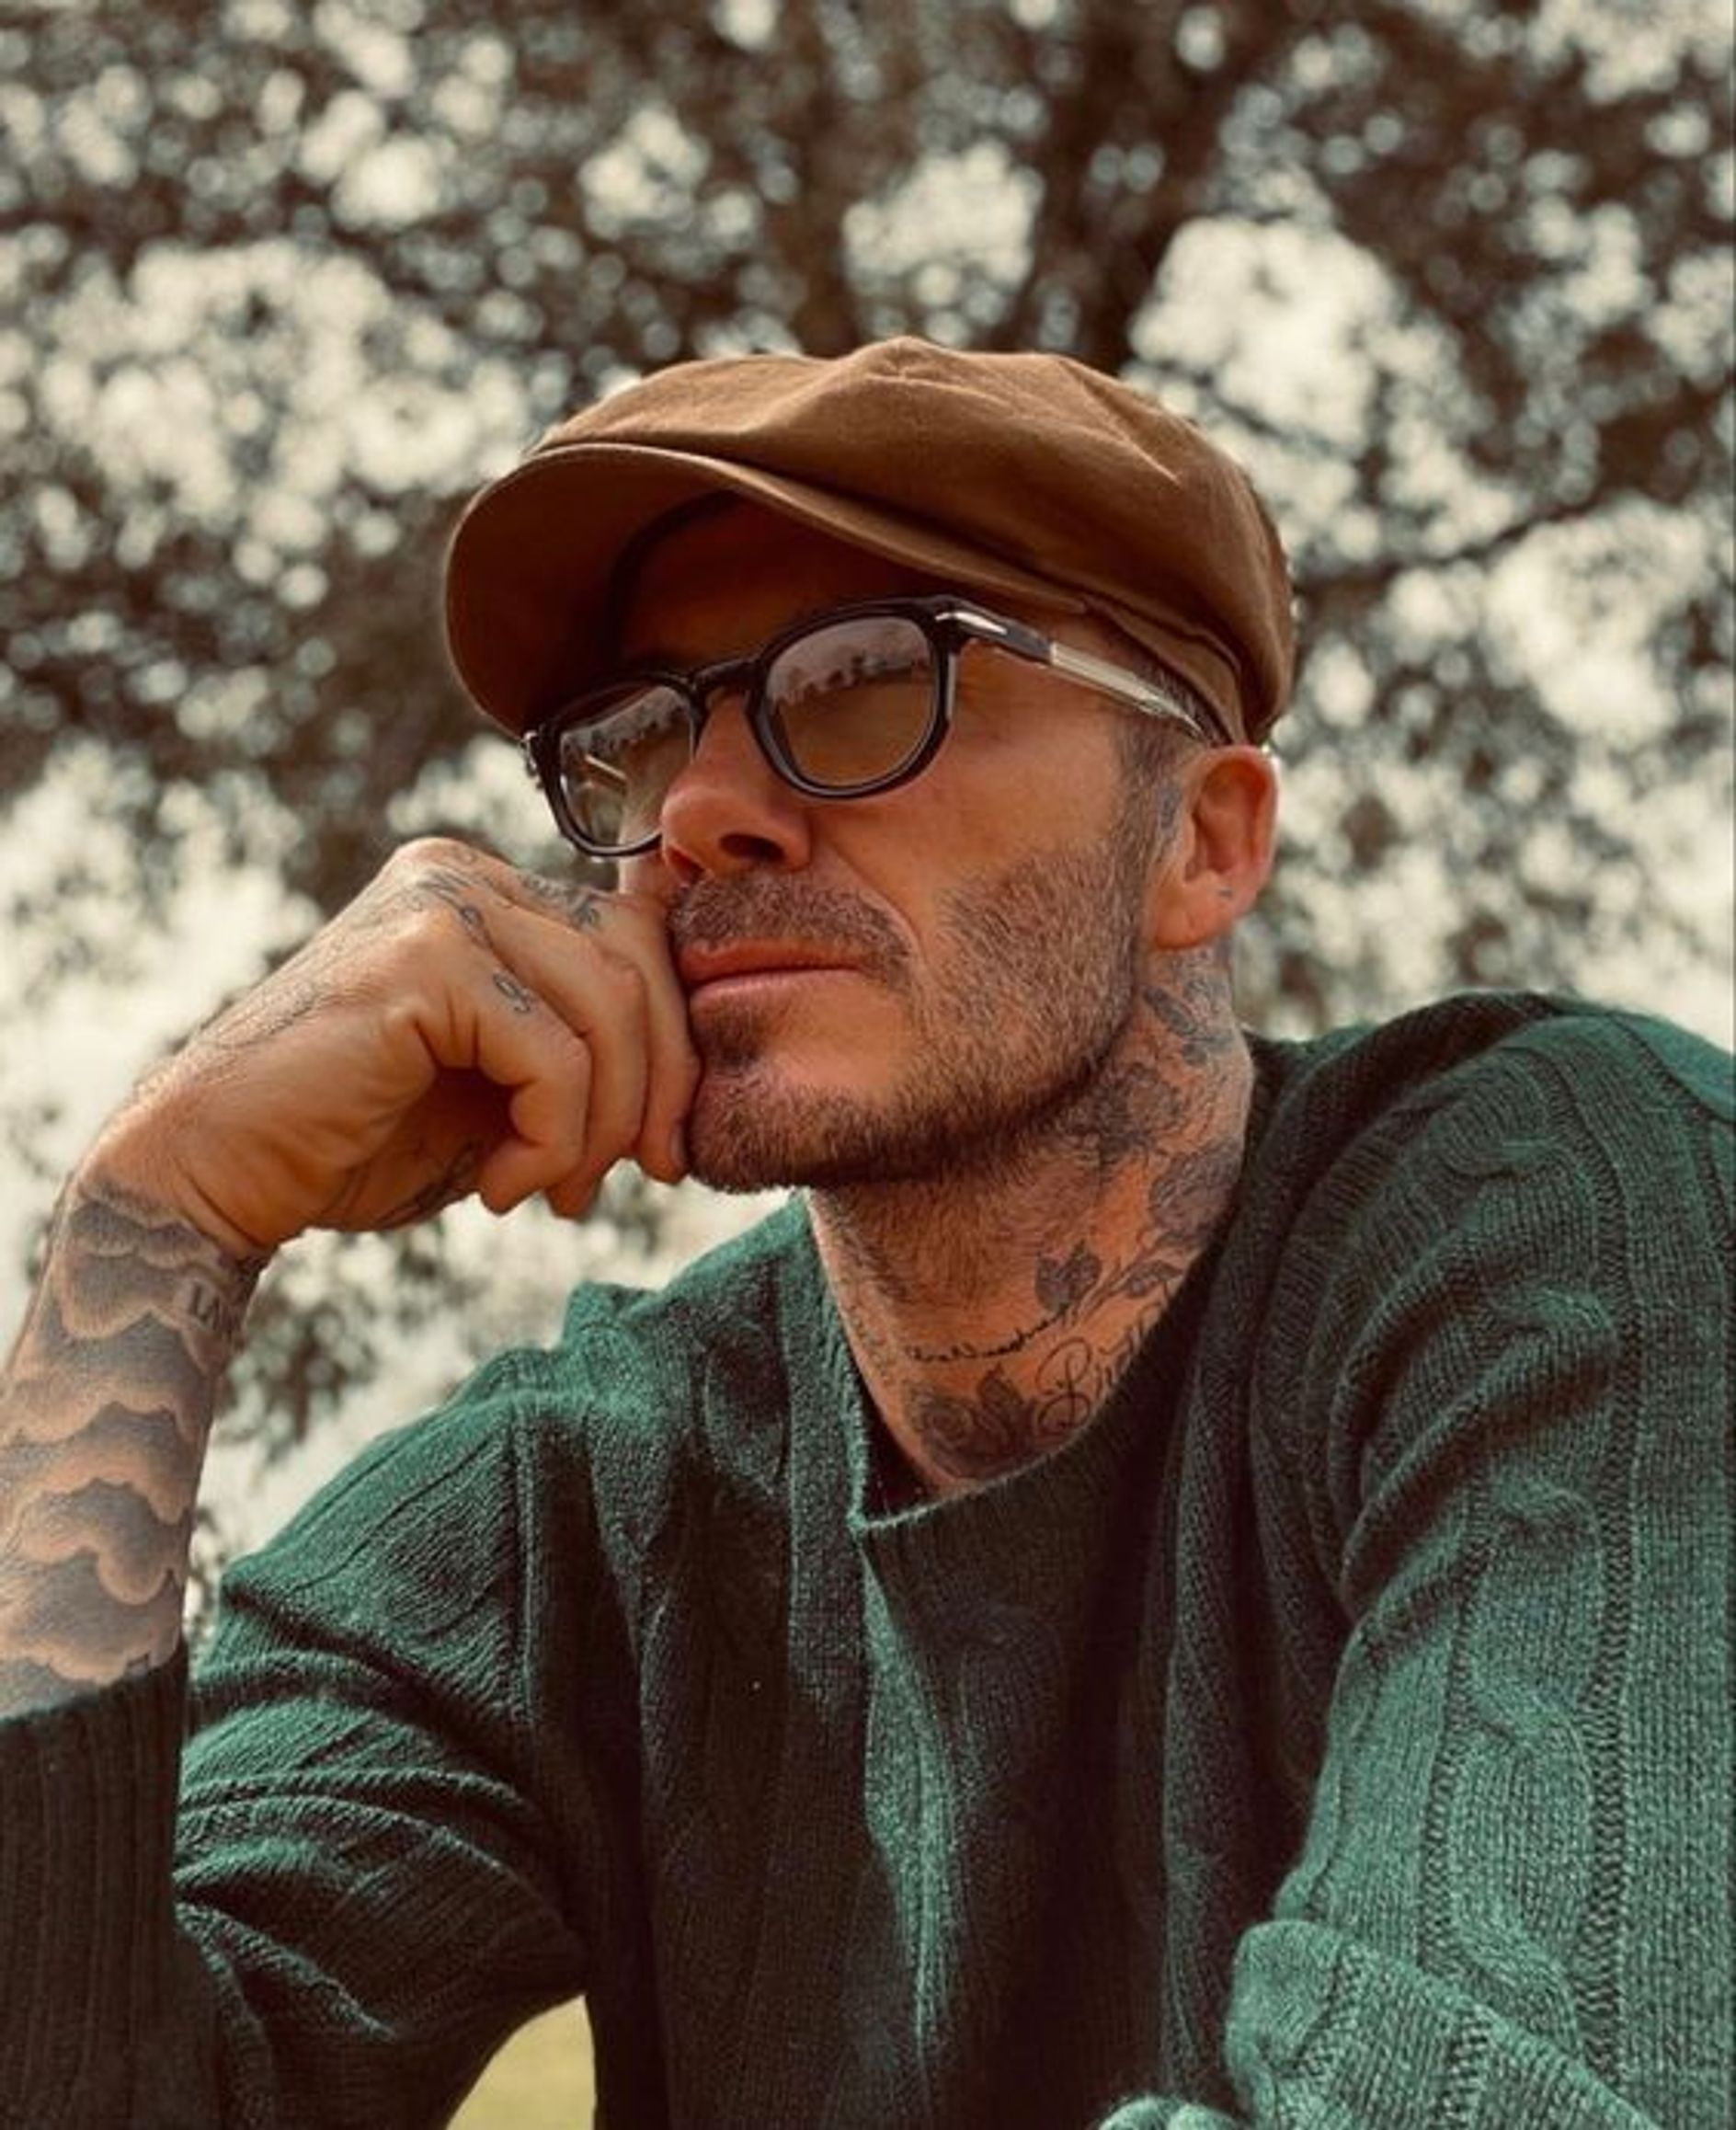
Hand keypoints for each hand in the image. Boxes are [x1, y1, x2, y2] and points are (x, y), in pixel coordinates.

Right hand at [81, 838, 698, 1254]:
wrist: (219, 1171)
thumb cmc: (361, 1139)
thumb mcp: (501, 1087)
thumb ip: (582, 1051)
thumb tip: (698, 1075)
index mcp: (487, 890)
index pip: (640, 940)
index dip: (674, 1046)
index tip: (655, 1150)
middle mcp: (464, 873)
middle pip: (642, 961)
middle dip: (660, 1085)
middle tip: (639, 1177)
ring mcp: (442, 902)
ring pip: (612, 1010)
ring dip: (603, 1127)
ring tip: (554, 1193)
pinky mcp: (425, 958)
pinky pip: (556, 1057)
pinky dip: (551, 1141)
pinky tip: (500, 1186)